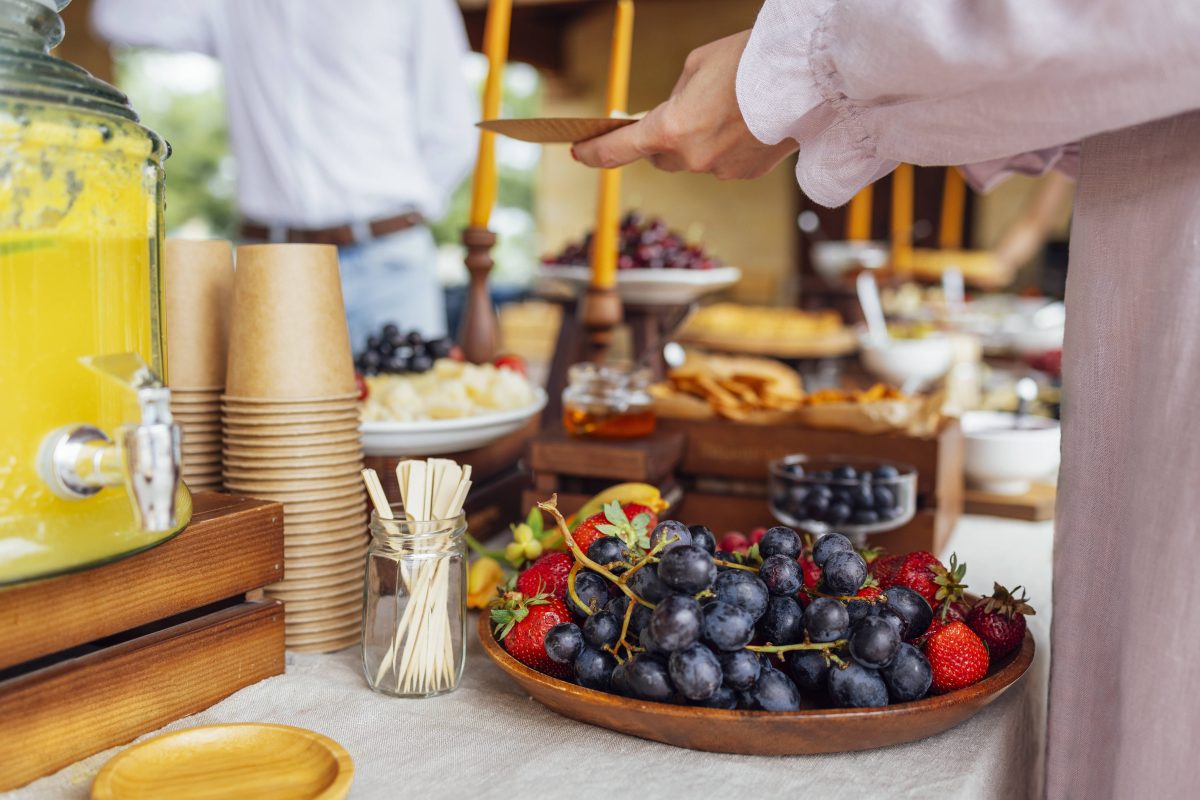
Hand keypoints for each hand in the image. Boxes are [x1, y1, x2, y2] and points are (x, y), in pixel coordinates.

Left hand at [573, 31, 797, 179]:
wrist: (805, 77)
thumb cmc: (748, 60)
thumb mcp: (696, 66)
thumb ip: (675, 98)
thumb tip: (672, 116)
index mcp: (671, 129)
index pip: (619, 150)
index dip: (595, 152)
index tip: (579, 152)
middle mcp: (692, 157)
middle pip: (660, 159)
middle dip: (661, 140)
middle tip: (677, 115)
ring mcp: (720, 171)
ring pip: (695, 161)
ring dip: (700, 141)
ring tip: (728, 110)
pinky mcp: (746, 174)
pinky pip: (723, 163)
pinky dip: (728, 147)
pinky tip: (748, 123)